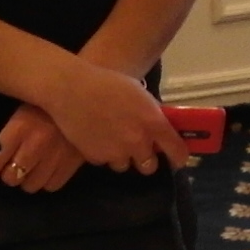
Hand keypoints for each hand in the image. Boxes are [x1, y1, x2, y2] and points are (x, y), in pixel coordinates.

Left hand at [0, 103, 83, 193]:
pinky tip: (48, 168)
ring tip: (32, 167)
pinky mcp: (72, 164)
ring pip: (31, 185)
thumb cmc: (47, 102)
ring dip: (28, 179)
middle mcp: (35, 146)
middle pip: (11, 178)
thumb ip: (7, 134)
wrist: (85, 97)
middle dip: (9, 174)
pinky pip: (52, 186)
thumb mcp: (22, 110)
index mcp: (19, 128)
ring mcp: (56, 157)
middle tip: (13, 166)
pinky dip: (47, 180)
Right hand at [34, 51, 177, 175]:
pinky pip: (104, 160)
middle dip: (145, 159)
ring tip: (111, 138)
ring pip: (125, 165)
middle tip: (138, 147)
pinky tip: (95, 136)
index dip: (179, 157)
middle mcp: (138, 141)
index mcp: (153, 122)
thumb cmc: (107, 83)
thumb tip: (160, 128)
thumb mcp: (139, 94)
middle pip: (149, 166)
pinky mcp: (96, 158)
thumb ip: (151, 114)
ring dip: (122, 156)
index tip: (177, 159)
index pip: (177, 151)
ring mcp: (116, 152)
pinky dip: (102, 152)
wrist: (71, 88)